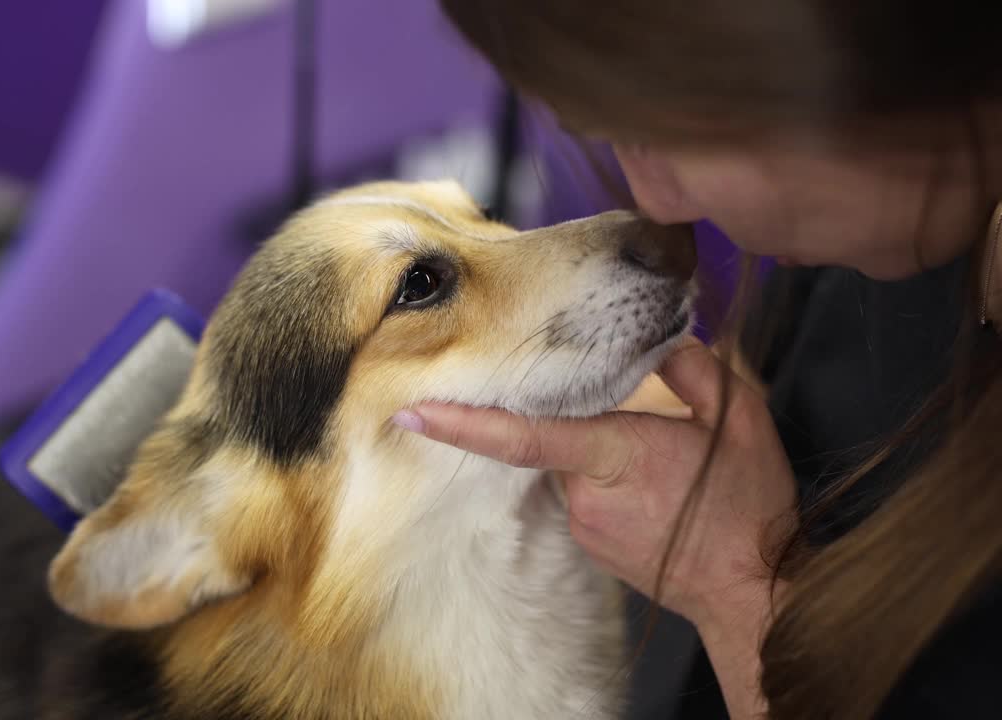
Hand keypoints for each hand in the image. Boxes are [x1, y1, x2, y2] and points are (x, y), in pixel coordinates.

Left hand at [391, 337, 797, 629]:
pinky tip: (656, 493)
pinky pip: (585, 492)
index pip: (521, 435)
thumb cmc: (746, 505)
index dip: (462, 423)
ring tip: (669, 473)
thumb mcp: (737, 420)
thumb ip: (692, 370)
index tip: (410, 411)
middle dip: (590, 421)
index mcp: (613, 453)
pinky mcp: (589, 542)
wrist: (751, 591)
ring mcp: (583, 523)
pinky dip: (611, 481)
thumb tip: (662, 340)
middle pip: (558, 434)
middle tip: (656, 441)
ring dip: (605, 455)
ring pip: (572, 465)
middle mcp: (584, 492)